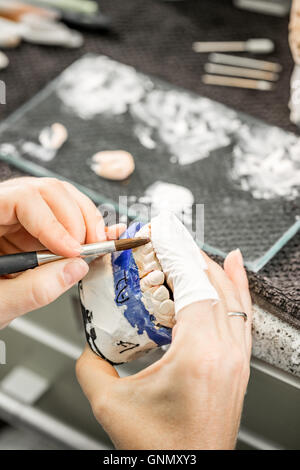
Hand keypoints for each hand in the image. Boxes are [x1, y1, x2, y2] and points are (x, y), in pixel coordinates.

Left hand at [0, 177, 124, 327]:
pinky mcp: (31, 228)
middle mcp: (1, 209)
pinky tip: (98, 239)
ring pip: (60, 199)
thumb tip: (75, 269)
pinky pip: (64, 217)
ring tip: (93, 248)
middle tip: (89, 249)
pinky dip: (85, 229)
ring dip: (84, 223)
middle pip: (47, 192)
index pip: (22, 198)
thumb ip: (34, 289)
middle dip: (76, 219)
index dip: (53, 222)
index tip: (71, 251)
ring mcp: (17, 216)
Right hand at [76, 249, 251, 449]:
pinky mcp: (238, 366)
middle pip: (214, 286)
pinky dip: (238, 288)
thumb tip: (90, 346)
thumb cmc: (161, 448)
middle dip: (190, 257)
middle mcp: (226, 354)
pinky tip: (233, 270)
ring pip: (233, 297)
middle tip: (169, 241)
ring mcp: (237, 360)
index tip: (166, 235)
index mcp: (198, 356)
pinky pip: (244, 316)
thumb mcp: (112, 404)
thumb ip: (92, 366)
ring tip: (191, 250)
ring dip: (211, 269)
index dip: (179, 256)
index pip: (195, 286)